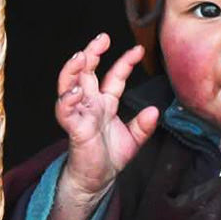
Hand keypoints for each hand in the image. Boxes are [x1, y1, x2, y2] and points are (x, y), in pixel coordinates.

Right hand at [52, 33, 159, 203]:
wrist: (96, 181)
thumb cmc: (109, 158)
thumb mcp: (133, 140)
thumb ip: (143, 125)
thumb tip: (155, 110)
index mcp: (105, 103)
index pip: (113, 76)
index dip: (124, 62)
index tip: (138, 50)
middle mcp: (90, 104)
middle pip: (86, 72)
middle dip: (92, 52)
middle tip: (102, 38)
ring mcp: (80, 114)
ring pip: (69, 85)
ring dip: (73, 70)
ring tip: (82, 56)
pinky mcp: (73, 128)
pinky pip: (65, 111)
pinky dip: (67, 100)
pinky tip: (74, 91)